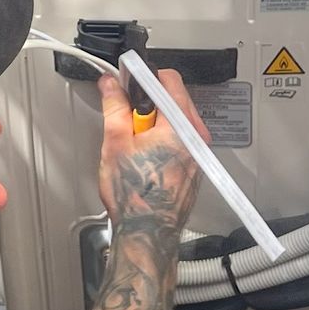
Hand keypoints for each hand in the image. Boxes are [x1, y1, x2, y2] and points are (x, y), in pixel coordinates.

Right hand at [95, 70, 202, 243]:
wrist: (148, 233)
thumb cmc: (135, 197)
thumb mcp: (115, 144)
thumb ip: (115, 106)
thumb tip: (111, 85)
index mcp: (180, 126)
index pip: (168, 80)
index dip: (142, 76)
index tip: (126, 80)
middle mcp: (196, 137)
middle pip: (173, 98)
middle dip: (147, 102)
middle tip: (126, 117)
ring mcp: (197, 152)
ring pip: (176, 119)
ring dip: (154, 121)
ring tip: (134, 142)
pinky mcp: (193, 165)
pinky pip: (179, 139)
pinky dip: (163, 138)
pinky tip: (144, 155)